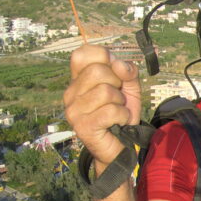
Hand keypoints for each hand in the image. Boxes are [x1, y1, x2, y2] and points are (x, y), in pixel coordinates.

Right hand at [64, 45, 141, 168]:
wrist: (120, 146)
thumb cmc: (121, 115)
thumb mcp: (129, 89)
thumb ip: (128, 72)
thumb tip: (119, 64)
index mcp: (78, 80)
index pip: (82, 53)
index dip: (104, 57)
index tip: (115, 72)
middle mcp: (71, 93)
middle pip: (97, 71)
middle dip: (117, 84)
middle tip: (118, 99)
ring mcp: (73, 110)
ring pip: (106, 91)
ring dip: (120, 102)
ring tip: (117, 112)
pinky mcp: (82, 126)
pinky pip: (111, 111)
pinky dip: (122, 116)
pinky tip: (119, 122)